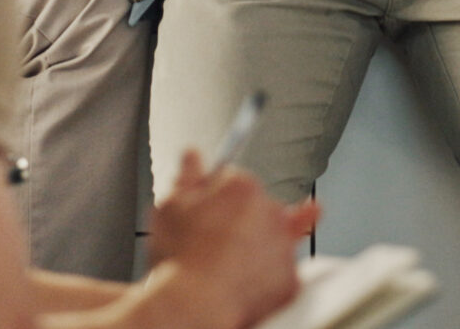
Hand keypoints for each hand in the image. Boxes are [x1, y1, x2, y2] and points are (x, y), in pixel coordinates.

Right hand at [148, 150, 317, 325]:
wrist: (193, 305)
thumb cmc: (179, 258)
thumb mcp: (169, 207)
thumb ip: (186, 177)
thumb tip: (193, 154)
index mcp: (242, 188)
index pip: (235, 180)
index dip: (217, 198)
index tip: (206, 213)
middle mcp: (272, 212)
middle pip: (259, 208)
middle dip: (241, 221)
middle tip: (214, 241)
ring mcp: (285, 248)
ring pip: (272, 242)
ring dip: (256, 249)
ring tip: (225, 266)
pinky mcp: (290, 280)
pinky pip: (279, 275)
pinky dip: (265, 280)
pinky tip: (241, 283)